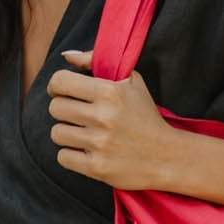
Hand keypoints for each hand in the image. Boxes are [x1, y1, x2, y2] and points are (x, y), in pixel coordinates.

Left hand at [45, 51, 183, 189]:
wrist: (168, 156)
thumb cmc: (146, 116)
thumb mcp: (131, 81)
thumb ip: (96, 62)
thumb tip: (67, 56)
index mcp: (110, 92)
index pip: (60, 81)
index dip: (57, 86)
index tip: (63, 92)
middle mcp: (103, 116)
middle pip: (55, 108)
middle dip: (64, 110)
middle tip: (78, 115)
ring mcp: (99, 143)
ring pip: (57, 133)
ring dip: (68, 134)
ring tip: (85, 134)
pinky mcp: (96, 167)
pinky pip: (63, 157)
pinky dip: (72, 155)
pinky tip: (87, 151)